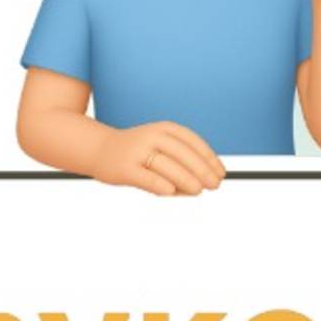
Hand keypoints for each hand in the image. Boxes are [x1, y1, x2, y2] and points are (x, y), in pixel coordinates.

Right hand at [93, 119, 223, 196]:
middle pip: (182, 153)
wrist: (100, 150)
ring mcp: (137, 152)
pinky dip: (161, 185)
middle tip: (215, 185)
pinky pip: (146, 178)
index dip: (209, 157)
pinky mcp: (125, 169)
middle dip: (202, 170)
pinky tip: (172, 192)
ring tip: (199, 190)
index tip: (221, 173)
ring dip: (186, 179)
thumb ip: (183, 160)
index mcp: (163, 129)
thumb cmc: (139, 152)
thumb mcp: (162, 146)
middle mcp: (151, 136)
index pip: (191, 141)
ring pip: (166, 166)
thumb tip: (207, 180)